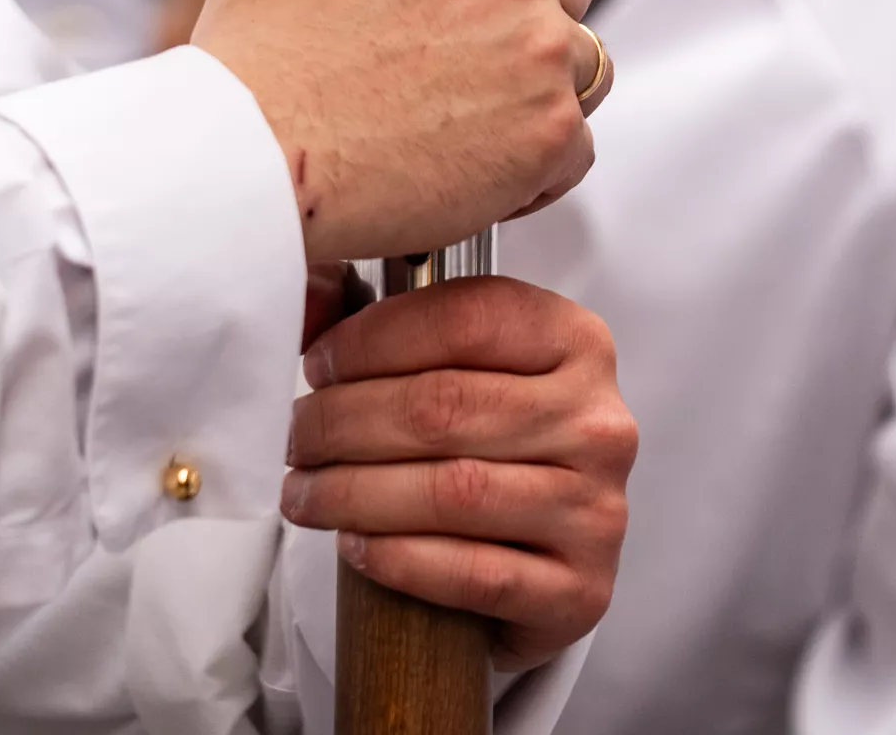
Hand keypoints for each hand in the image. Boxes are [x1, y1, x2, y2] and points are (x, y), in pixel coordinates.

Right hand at [192, 0, 603, 262]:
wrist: (255, 174)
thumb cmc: (261, 49)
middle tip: (435, 30)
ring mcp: (545, 58)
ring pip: (580, 51)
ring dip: (533, 71)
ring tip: (445, 92)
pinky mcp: (551, 140)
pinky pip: (576, 136)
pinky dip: (532, 149)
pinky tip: (460, 147)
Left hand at [280, 278, 634, 669]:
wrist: (551, 556)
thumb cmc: (499, 450)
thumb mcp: (477, 371)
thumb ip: (408, 334)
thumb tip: (311, 305)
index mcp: (577, 344)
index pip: (465, 319)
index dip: (373, 339)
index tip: (317, 365)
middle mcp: (598, 423)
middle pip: (444, 407)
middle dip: (344, 422)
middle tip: (297, 438)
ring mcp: (596, 510)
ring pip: (451, 491)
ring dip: (354, 493)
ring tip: (305, 495)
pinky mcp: (581, 590)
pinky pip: (474, 574)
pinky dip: (400, 559)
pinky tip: (356, 545)